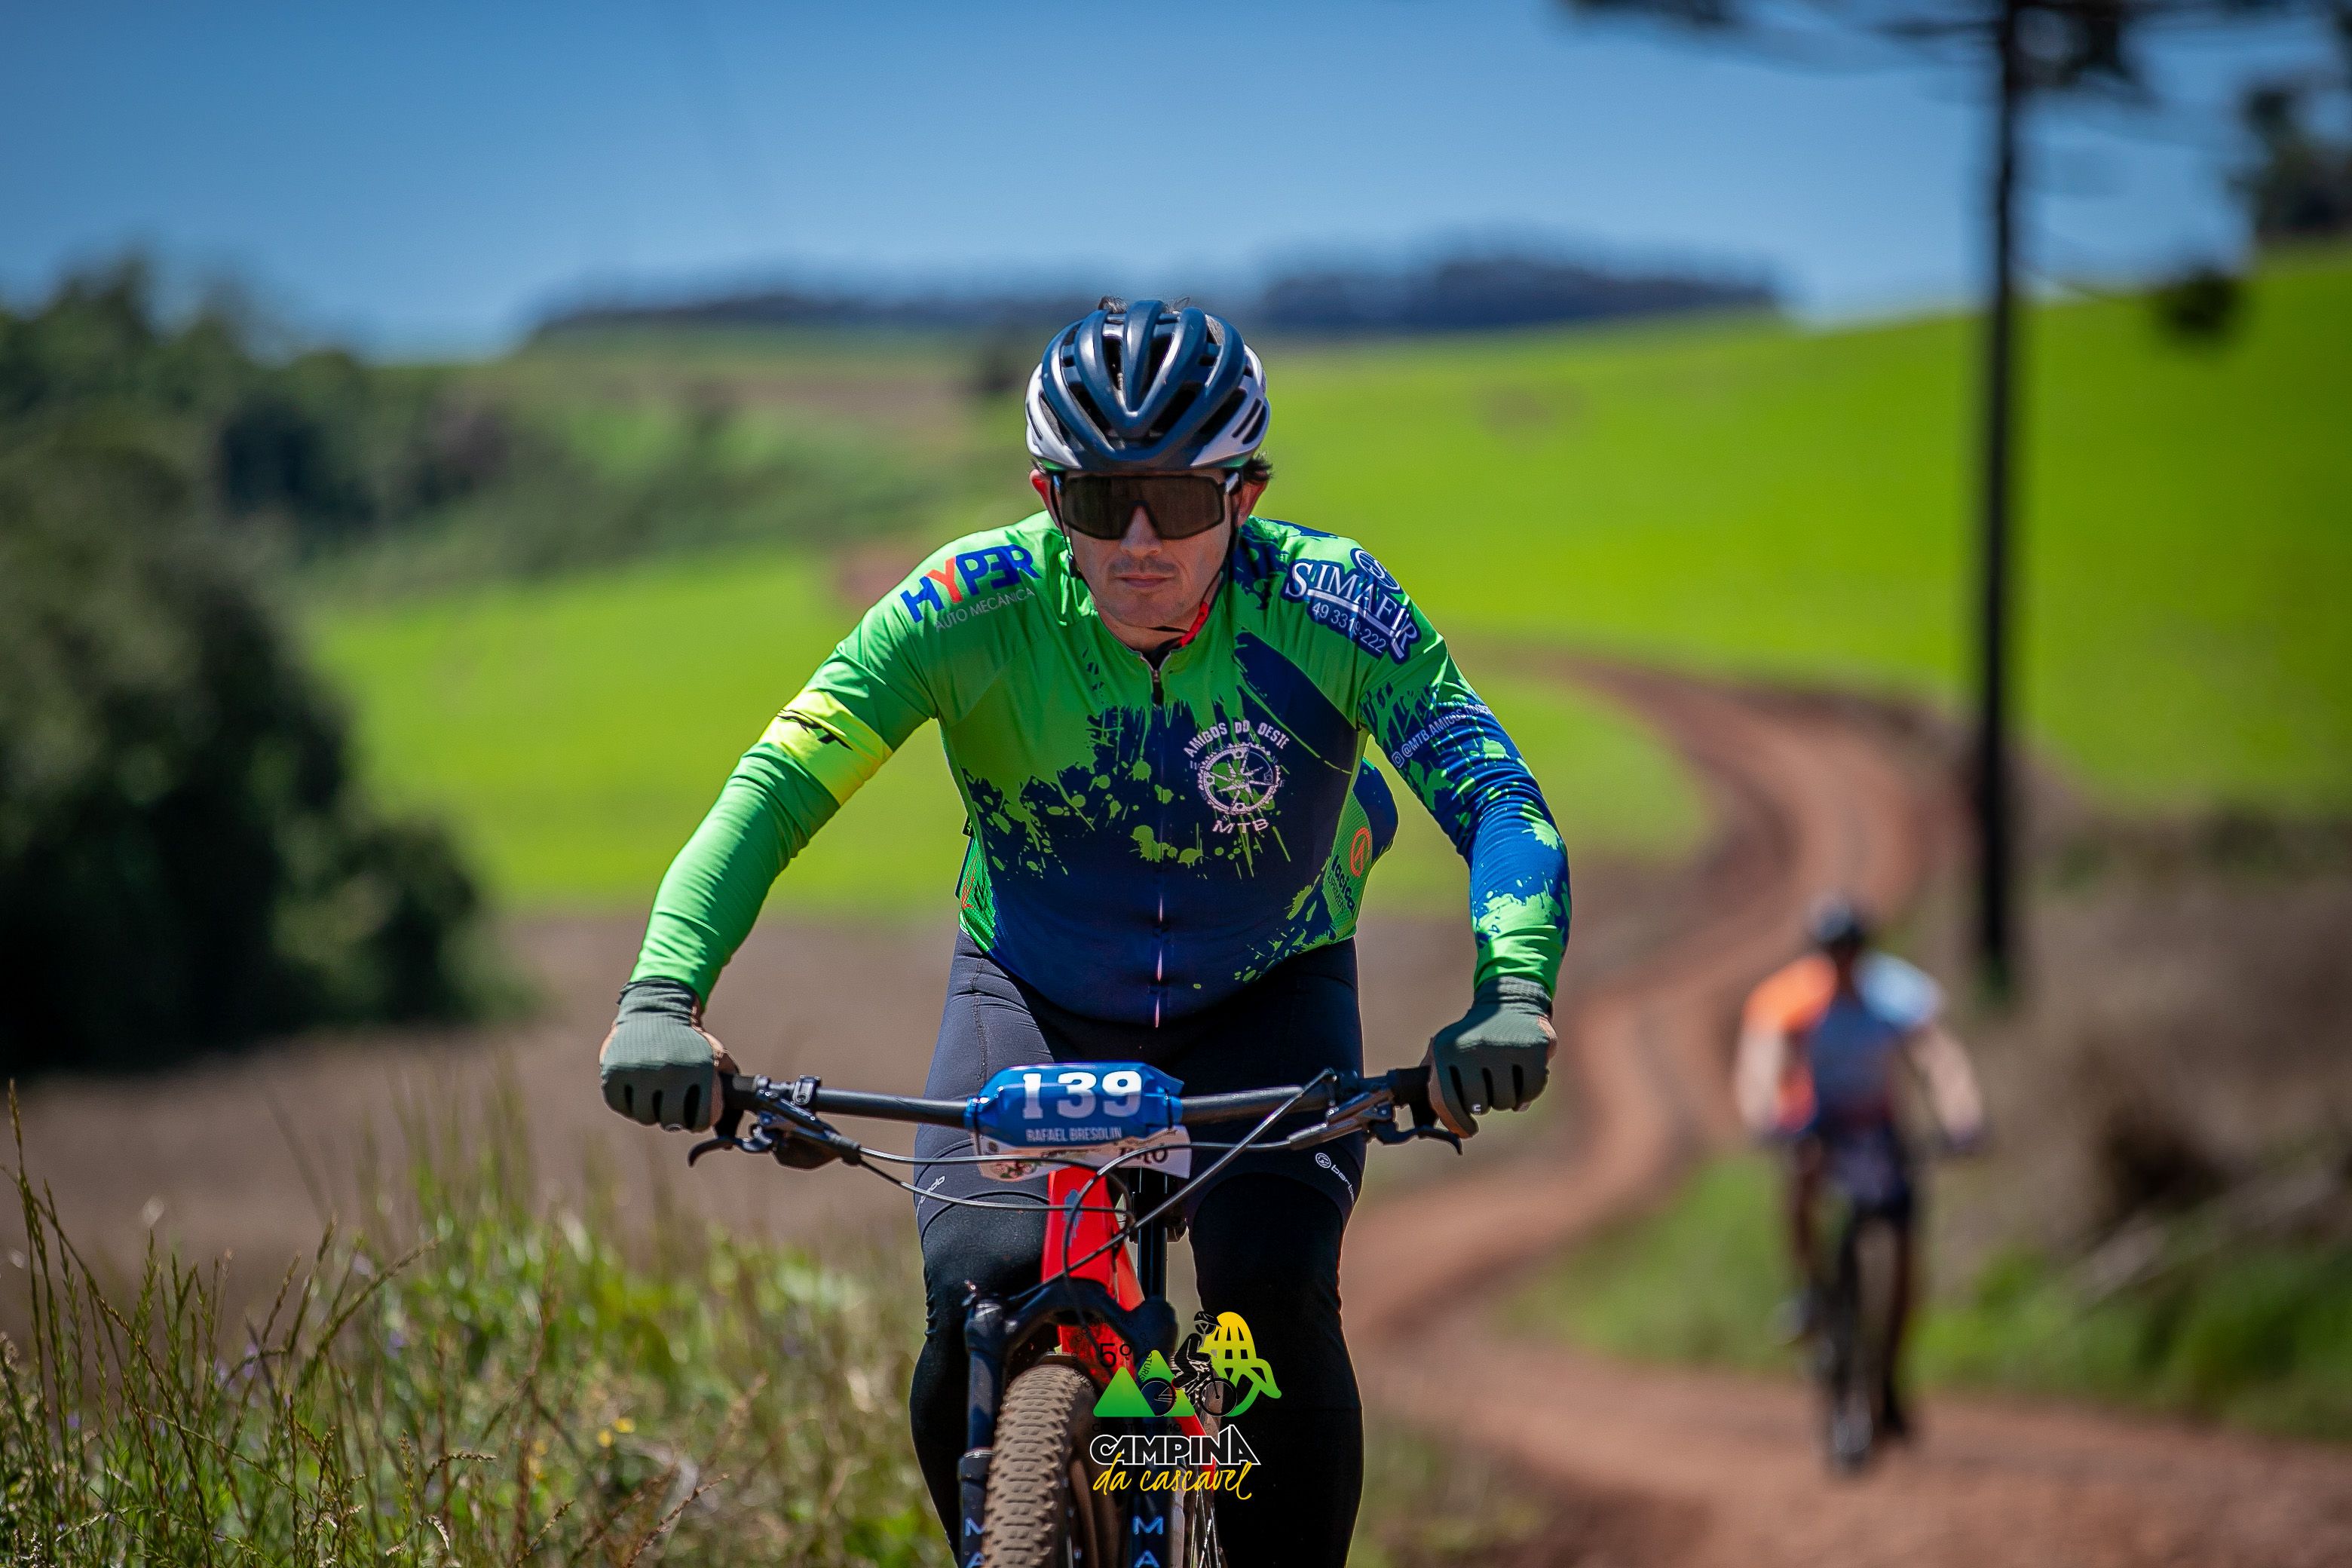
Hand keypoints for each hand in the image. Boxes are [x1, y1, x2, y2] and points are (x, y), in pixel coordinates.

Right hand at [599, 979, 737, 1129]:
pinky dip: (628, 1103)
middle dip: (675, 1118)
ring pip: (645, 1117)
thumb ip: (727, 1092)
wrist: (657, 1009)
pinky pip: (620, 1106)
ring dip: (651, 1110)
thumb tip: (725, 1140)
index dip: (701, 1121)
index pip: (703, 1119)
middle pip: (672, 1122)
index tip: (697, 1114)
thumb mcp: (717, 1058)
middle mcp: (670, 1071)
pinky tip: (637, 1090)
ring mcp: (640, 1071)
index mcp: (700, 1069)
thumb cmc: (691, 1042)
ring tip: (655, 1095)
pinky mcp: (614, 1071)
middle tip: (673, 1105)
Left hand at [1423, 977, 1556, 1137]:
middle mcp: (1473, 1046)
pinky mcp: (1534, 1047)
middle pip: (1478, 1106)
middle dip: (1484, 1104)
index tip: (1467, 1130)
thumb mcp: (1445, 1050)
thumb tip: (1425, 1123)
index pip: (1446, 1101)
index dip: (1456, 1123)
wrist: (1508, 1002)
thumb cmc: (1472, 1038)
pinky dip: (1528, 1094)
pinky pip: (1531, 1091)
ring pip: (1504, 1102)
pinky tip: (1522, 1081)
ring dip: (1506, 1099)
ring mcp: (1504, 1046)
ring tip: (1504, 1078)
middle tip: (1488, 1087)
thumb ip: (1433, 1082)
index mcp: (1446, 1048)